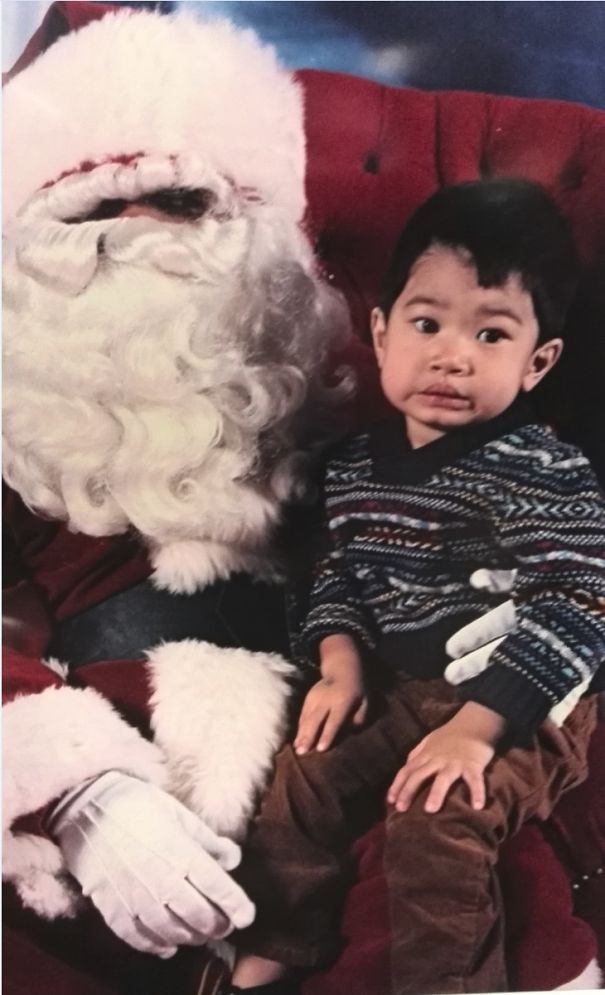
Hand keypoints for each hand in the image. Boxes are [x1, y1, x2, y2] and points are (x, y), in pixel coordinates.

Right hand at [49, 771, 254, 957]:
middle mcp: (161, 880)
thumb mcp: (179, 814)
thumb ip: (208, 840)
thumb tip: (233, 859)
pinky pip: (139, 938)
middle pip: (199, 916)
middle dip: (218, 925)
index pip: (218, 888)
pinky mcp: (112, 907)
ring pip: (173, 932)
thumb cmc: (138, 805)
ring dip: (192, 937)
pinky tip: (168, 946)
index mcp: (181, 853)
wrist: (87, 808)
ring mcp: (135, 897)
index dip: (237, 906)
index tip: (248, 916)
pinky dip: (157, 946)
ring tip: (200, 933)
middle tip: (225, 924)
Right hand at [294, 642, 366, 753]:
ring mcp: (315, 697)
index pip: (334, 720)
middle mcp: (326, 699)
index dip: (327, 734)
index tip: (321, 748)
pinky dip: (299, 727)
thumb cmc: (357, 690)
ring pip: (307, 718)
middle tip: (302, 752)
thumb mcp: (364, 702)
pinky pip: (303, 714)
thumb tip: (351, 732)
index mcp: (342, 701)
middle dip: (309, 736)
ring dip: (301, 734)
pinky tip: (297, 740)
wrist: (342, 668)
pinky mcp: (308, 697)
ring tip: (297, 749)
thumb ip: (359, 718)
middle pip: (316, 719)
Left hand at [387, 704, 504, 813]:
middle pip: (419, 775)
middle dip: (408, 791)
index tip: (390, 800)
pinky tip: (477, 807)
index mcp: (426, 755)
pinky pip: (475, 780)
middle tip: (401, 809)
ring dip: (436, 793)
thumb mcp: (429, 741)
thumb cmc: (450, 736)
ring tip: (430, 810)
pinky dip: (477, 792)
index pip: (407, 770)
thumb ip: (417, 754)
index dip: (397, 785)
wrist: (473, 723)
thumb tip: (405, 767)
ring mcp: (455, 762)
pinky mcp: (473, 764)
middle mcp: (437, 759)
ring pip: (443, 778)